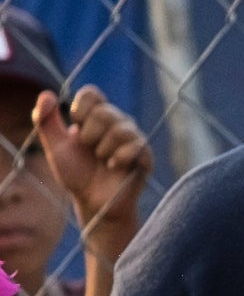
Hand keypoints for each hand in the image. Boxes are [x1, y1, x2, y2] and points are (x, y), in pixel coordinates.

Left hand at [30, 86, 150, 257]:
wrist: (92, 202)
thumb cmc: (75, 174)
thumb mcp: (54, 146)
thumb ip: (45, 120)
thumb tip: (46, 93)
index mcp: (96, 117)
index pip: (92, 93)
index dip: (82, 106)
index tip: (75, 124)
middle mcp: (117, 123)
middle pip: (105, 111)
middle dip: (89, 134)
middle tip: (89, 150)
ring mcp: (134, 138)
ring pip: (121, 128)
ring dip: (103, 148)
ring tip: (102, 161)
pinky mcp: (146, 155)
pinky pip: (136, 145)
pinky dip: (119, 157)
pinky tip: (113, 166)